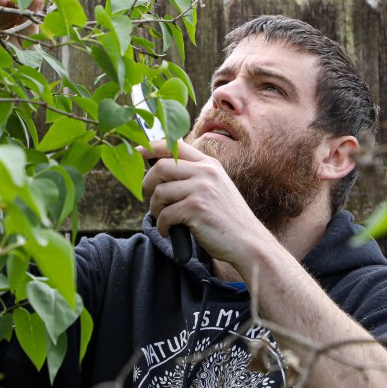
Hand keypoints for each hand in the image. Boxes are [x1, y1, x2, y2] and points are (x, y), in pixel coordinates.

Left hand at [140, 140, 274, 265]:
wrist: (248, 242)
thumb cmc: (227, 219)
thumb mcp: (216, 188)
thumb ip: (195, 176)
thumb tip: (159, 170)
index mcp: (209, 164)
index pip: (175, 145)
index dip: (151, 147)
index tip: (138, 152)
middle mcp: (206, 172)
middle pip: (161, 166)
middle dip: (148, 184)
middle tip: (151, 199)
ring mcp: (202, 189)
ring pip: (160, 192)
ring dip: (156, 209)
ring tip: (165, 219)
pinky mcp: (196, 208)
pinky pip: (165, 214)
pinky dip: (163, 225)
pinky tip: (170, 231)